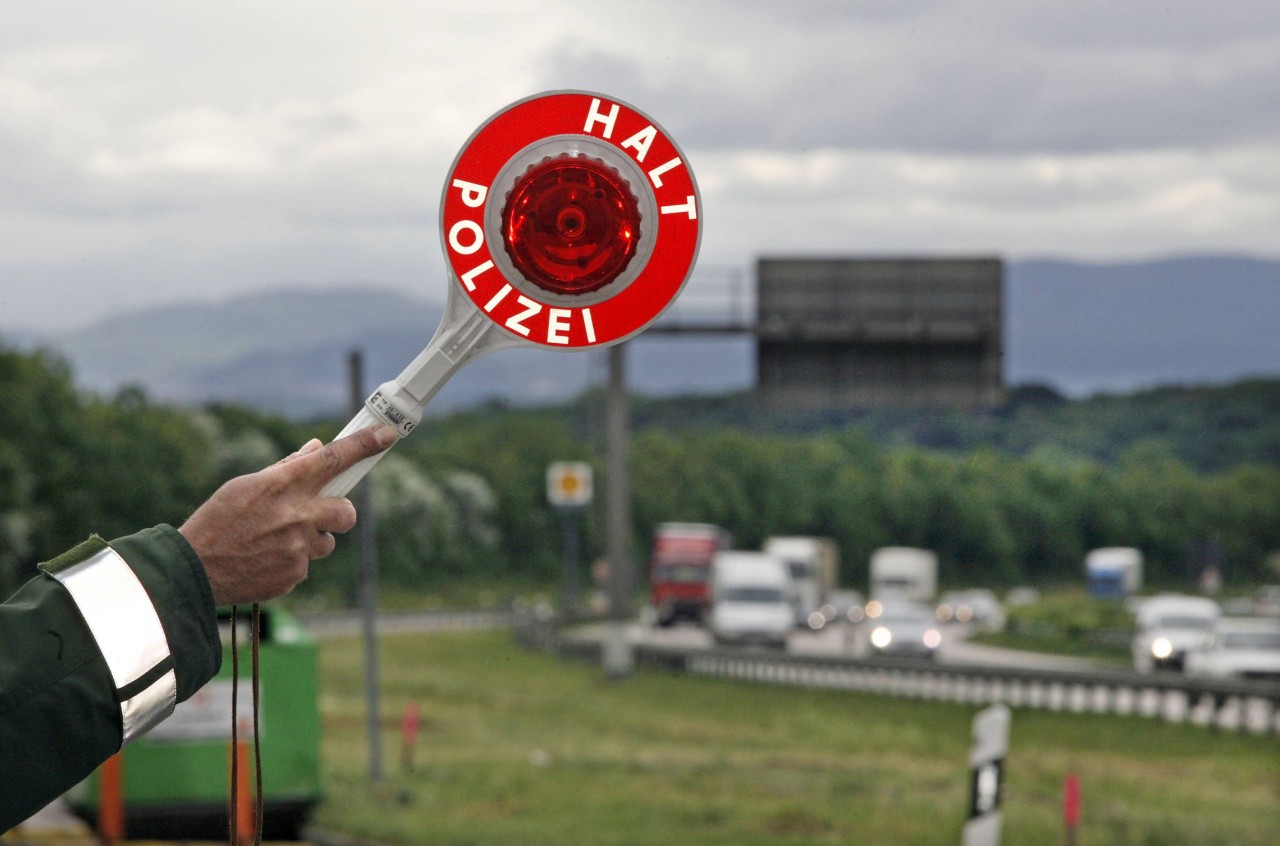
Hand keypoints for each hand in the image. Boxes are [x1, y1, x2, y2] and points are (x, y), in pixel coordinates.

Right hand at [179, 425, 397, 604]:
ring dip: (309, 542)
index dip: (364, 444)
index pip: (333, 458)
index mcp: (283, 484)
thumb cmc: (216, 521)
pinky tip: (262, 561)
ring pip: (325, 543)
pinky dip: (289, 563)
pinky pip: (304, 566)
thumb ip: (286, 469)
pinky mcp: (294, 575)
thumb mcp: (244, 485)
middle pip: (347, 512)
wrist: (192, 570)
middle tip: (317, 515)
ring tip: (272, 543)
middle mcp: (297, 515)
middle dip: (340, 513)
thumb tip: (315, 448)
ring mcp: (298, 548)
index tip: (386, 434)